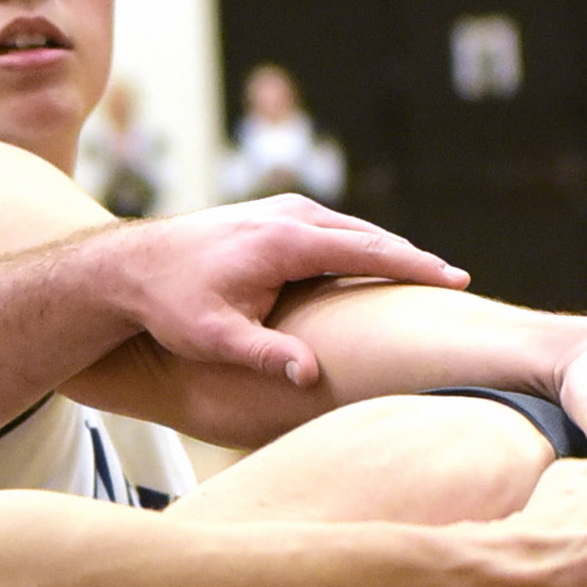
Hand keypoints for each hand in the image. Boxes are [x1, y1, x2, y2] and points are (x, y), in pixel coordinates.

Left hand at [101, 196, 468, 385]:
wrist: (129, 266)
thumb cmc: (170, 305)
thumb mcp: (214, 337)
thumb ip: (264, 354)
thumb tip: (310, 376)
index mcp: (285, 240)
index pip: (367, 250)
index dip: (414, 267)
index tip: (454, 280)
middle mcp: (290, 215)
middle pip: (369, 235)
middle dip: (413, 259)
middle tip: (457, 282)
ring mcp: (283, 210)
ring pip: (352, 230)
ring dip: (388, 251)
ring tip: (427, 277)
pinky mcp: (275, 215)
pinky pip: (332, 229)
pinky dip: (360, 246)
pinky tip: (376, 267)